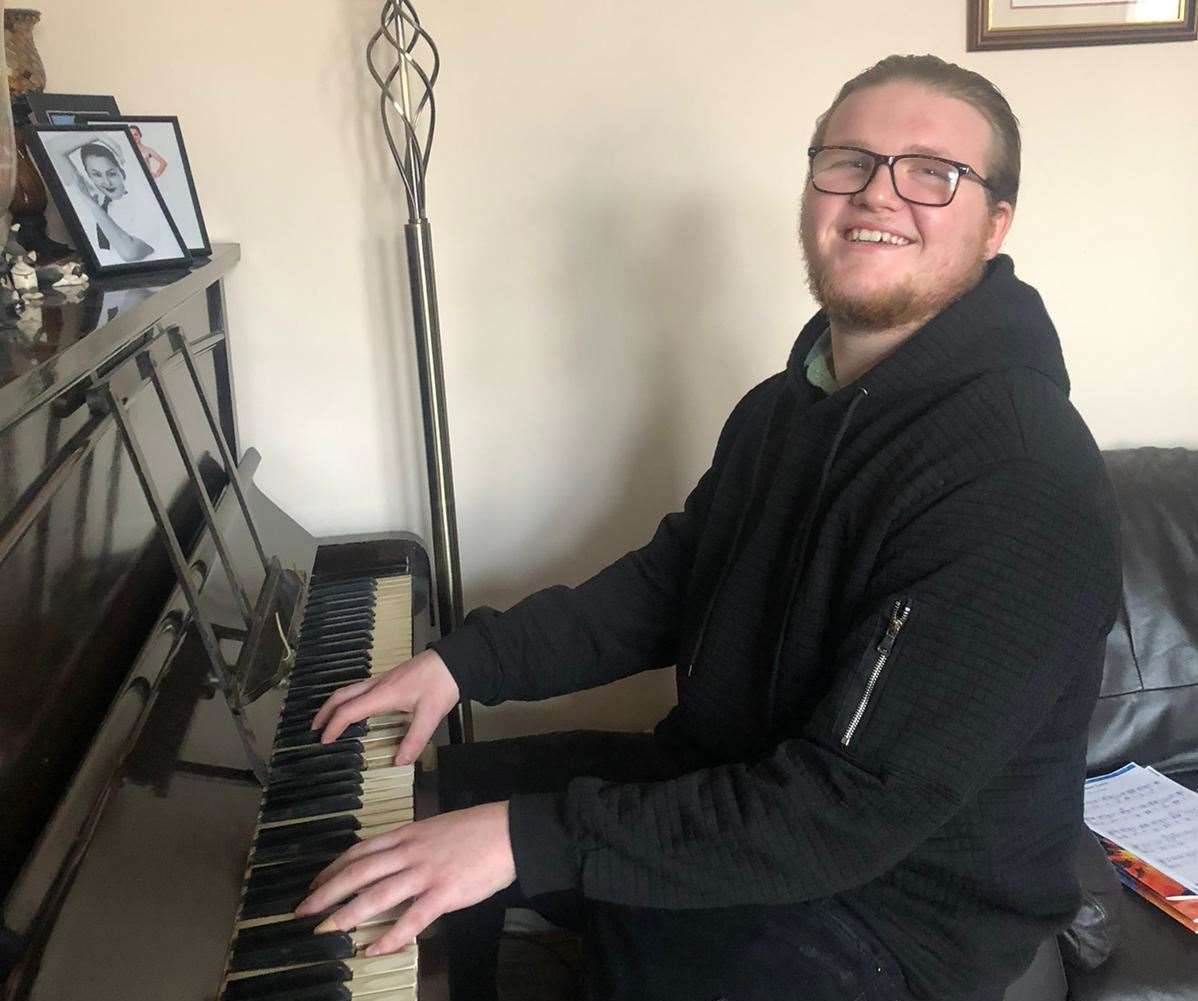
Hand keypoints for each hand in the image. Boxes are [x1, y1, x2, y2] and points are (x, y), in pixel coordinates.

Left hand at [293, 802, 515, 953]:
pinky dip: (389, 937)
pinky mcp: (443, 894)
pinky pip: (410, 920)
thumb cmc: (476, 829)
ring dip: (346, 914)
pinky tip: (373, 949)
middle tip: (303, 911)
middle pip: (358, 872)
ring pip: (376, 894)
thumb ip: (412, 843)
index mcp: (407, 834)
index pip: (360, 851)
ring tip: (325, 931)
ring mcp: (425, 873)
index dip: (333, 869)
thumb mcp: (436, 828)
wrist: (508, 832)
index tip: (315, 884)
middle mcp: (409, 851)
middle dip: (326, 893)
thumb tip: (392, 861)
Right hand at [310, 648, 459, 764]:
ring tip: (328, 720)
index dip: (333, 727)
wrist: (454, 660)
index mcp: (383, 695)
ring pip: (350, 690)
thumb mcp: (430, 716)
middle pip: (341, 695)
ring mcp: (383, 679)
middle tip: (314, 730)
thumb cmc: (441, 684)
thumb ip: (414, 740)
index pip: (348, 711)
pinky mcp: (390, 678)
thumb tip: (398, 762)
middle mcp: (378, 685)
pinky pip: (361, 689)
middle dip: (324, 712)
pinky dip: (349, 700)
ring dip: (335, 704)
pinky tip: (356, 709)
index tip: (324, 742)